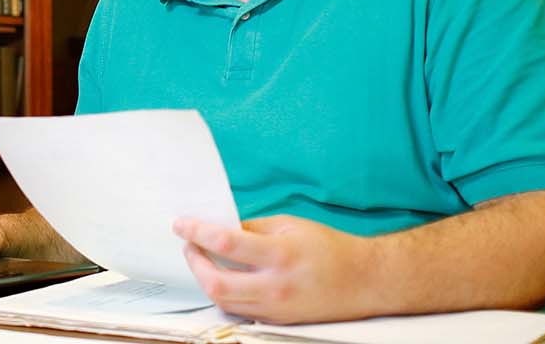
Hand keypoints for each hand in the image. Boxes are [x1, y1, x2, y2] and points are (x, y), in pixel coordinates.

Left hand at [173, 215, 379, 323]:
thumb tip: (220, 228)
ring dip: (205, 279)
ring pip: (223, 300)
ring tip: (202, 260)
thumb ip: (253, 228)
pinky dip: (223, 293)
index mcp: (280, 255)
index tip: (181, 224)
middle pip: (215, 283)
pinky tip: (222, 277)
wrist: (364, 281)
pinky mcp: (276, 320)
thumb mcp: (291, 226)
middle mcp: (275, 286)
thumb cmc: (329, 248)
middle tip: (188, 246)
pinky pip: (238, 309)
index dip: (196, 233)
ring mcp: (275, 308)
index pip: (226, 243)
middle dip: (194, 263)